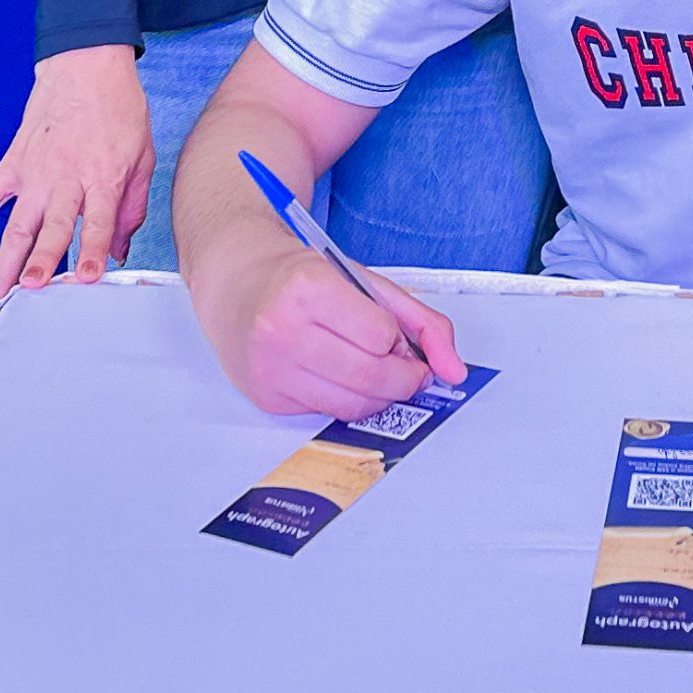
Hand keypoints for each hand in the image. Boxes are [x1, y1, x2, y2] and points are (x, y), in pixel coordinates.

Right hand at [0, 45, 153, 303]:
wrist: (87, 66)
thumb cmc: (120, 111)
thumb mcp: (142, 156)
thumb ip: (132, 207)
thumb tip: (120, 252)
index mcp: (103, 176)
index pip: (99, 222)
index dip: (95, 251)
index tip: (89, 280)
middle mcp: (66, 179)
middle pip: (51, 228)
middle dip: (41, 262)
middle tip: (29, 293)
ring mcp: (34, 173)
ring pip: (15, 227)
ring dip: (4, 265)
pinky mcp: (12, 165)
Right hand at [204, 235, 465, 420]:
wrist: (237, 282)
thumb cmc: (304, 278)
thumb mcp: (365, 283)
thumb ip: (421, 322)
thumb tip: (455, 370)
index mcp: (309, 287)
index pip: (381, 336)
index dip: (399, 341)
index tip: (397, 338)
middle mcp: (282, 329)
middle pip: (370, 376)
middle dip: (402, 379)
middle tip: (405, 369)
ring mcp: (270, 368)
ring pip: (350, 405)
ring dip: (378, 394)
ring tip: (373, 370)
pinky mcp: (266, 397)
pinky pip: (325, 413)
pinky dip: (344, 399)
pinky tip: (336, 373)